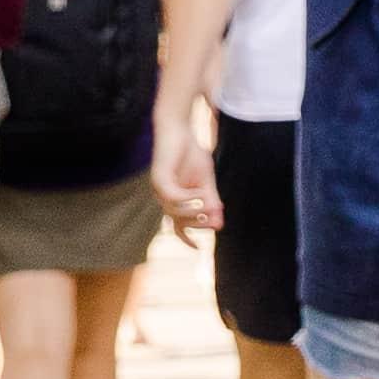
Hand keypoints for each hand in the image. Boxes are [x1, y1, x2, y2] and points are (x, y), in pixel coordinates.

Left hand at [154, 91, 220, 232]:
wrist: (179, 129)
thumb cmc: (191, 153)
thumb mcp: (206, 180)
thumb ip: (211, 201)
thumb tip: (220, 223)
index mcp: (175, 201)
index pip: (178, 227)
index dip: (187, 239)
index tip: (198, 249)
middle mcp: (164, 198)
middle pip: (178, 222)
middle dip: (197, 223)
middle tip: (214, 220)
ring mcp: (160, 189)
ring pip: (174, 211)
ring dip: (193, 212)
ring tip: (208, 205)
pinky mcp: (159, 178)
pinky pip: (172, 196)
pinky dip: (186, 199)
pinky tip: (198, 195)